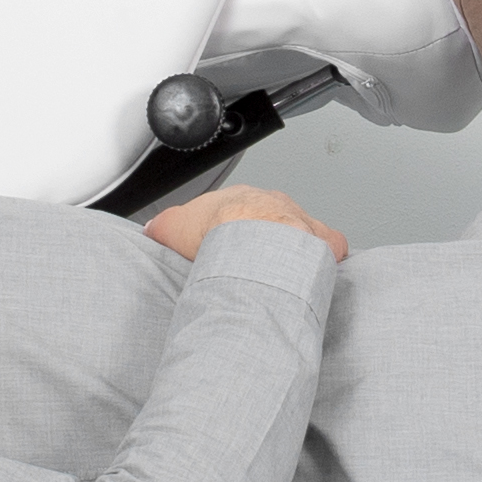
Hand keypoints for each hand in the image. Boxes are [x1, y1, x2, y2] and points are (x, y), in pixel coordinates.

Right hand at [143, 185, 347, 263]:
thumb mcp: (174, 225)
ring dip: (293, 254)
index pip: (238, 211)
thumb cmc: (219, 231)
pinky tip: (314, 281)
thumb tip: (152, 229)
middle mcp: (276, 206)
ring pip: (301, 234)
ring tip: (279, 282)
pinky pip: (330, 249)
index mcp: (243, 200)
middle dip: (264, 243)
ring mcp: (301, 223)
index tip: (226, 250)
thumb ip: (163, 225)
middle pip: (271, 222)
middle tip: (252, 271)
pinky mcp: (323, 244)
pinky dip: (325, 263)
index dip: (231, 231)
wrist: (255, 241)